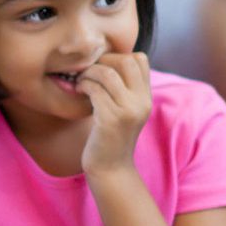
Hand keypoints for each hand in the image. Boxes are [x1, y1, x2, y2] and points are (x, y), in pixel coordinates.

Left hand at [77, 52, 154, 176]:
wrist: (110, 169)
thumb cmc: (110, 136)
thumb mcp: (124, 110)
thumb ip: (124, 88)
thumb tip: (106, 59)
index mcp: (146, 97)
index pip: (140, 59)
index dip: (117, 56)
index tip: (102, 67)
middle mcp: (142, 102)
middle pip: (126, 61)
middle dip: (102, 61)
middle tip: (88, 72)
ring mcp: (128, 111)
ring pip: (107, 74)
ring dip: (89, 73)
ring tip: (81, 81)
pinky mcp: (111, 120)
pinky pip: (95, 90)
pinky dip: (84, 86)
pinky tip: (79, 91)